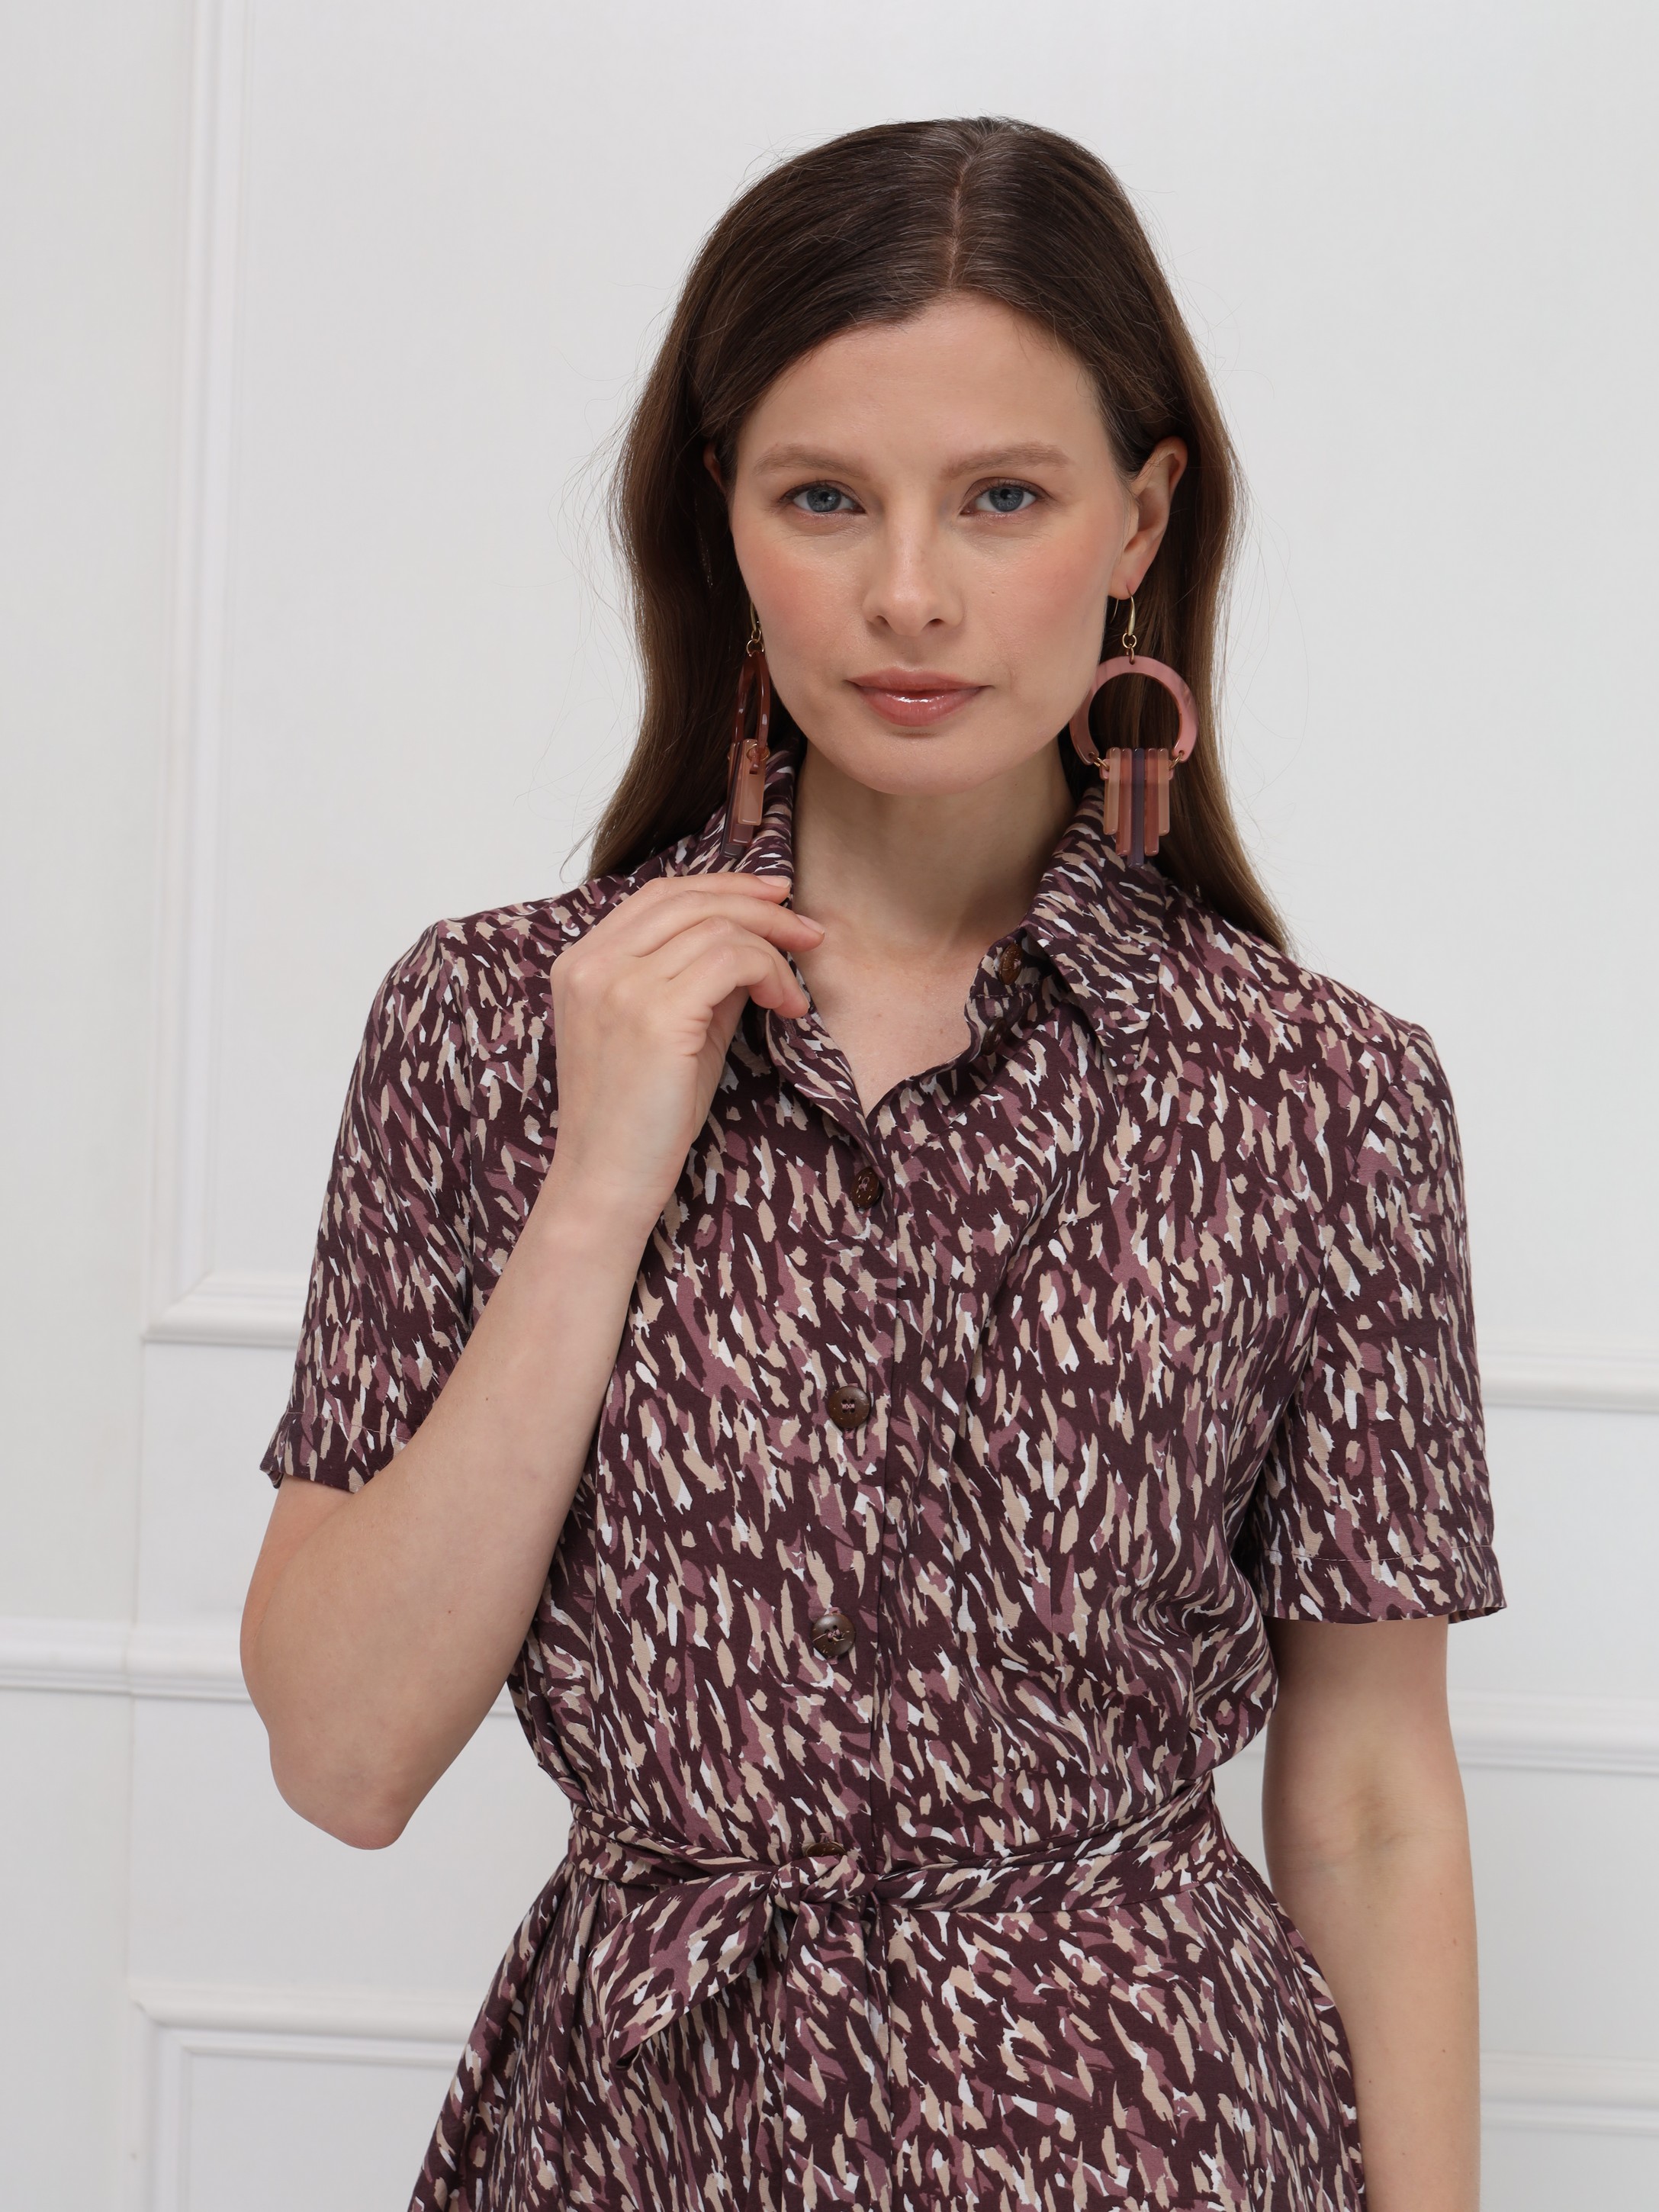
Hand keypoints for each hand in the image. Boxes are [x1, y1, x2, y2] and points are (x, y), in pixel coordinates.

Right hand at [540, 872, 822, 1242]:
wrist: (606, 1181)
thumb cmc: (638, 1117)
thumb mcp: (668, 1031)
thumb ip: (699, 978)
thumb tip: (755, 941)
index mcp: (582, 962)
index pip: (660, 895)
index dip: (723, 886)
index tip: (775, 897)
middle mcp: (592, 964)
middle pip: (689, 899)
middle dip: (759, 907)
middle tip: (807, 930)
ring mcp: (618, 986)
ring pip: (716, 928)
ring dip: (772, 949)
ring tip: (794, 990)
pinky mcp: (654, 1014)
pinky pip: (731, 961)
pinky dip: (770, 974)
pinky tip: (786, 1006)